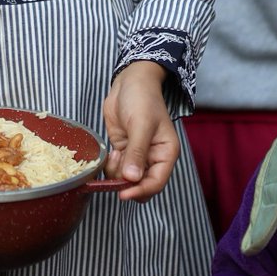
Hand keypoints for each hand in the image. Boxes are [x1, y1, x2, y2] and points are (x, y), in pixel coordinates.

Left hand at [101, 61, 178, 200]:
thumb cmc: (142, 98)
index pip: (156, 183)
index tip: (123, 193)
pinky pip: (117, 169)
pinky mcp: (123, 150)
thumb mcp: (141, 124)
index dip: (140, 191)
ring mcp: (137, 155)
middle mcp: (153, 158)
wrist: (129, 81)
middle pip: (141, 185)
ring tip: (114, 154)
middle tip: (115, 170)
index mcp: (166, 153)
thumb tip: (132, 179)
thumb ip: (137, 152)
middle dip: (127, 184)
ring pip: (127, 179)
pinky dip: (111, 166)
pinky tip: (111, 152)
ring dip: (117, 173)